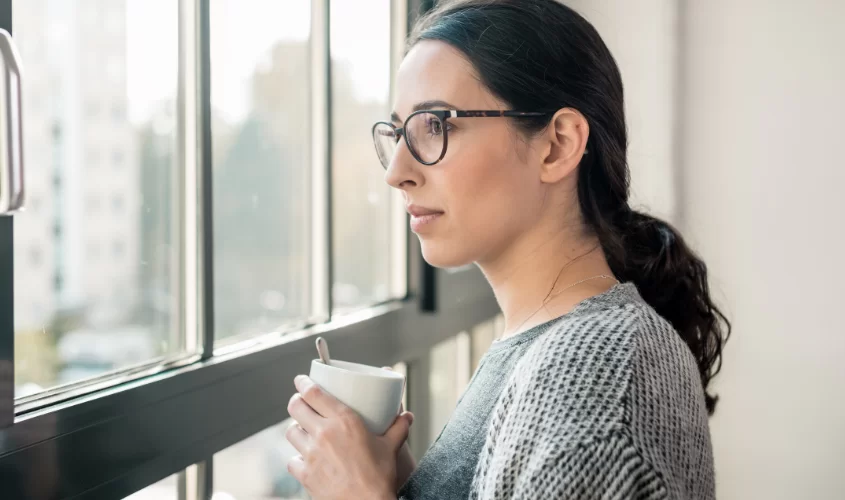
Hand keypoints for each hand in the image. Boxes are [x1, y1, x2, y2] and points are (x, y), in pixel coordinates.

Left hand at [287, 375, 412, 499]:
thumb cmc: (379, 477)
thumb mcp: (390, 448)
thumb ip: (398, 428)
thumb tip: (407, 416)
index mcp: (344, 421)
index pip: (313, 393)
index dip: (303, 382)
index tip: (301, 380)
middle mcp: (323, 433)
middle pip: (296, 407)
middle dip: (296, 401)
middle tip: (300, 402)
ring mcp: (311, 454)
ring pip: (291, 432)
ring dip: (296, 429)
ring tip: (304, 431)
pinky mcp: (304, 474)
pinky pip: (292, 461)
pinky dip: (296, 459)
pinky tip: (305, 460)